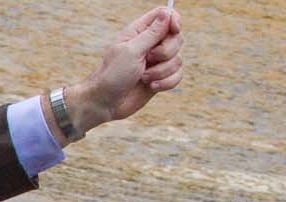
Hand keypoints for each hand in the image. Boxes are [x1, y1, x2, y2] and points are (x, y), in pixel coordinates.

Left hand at [63, 7, 183, 133]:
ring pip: (178, 59)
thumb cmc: (113, 75)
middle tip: (148, 59)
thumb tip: (167, 13)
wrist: (107, 103)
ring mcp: (157, 62)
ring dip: (162, 71)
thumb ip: (151, 33)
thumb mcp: (132, 51)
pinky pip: (177, 76)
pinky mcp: (161, 78)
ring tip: (144, 77)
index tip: (174, 30)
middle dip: (166, 51)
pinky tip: (151, 86)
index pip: (165, 15)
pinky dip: (166, 83)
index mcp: (140, 31)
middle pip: (176, 37)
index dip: (174, 20)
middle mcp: (151, 44)